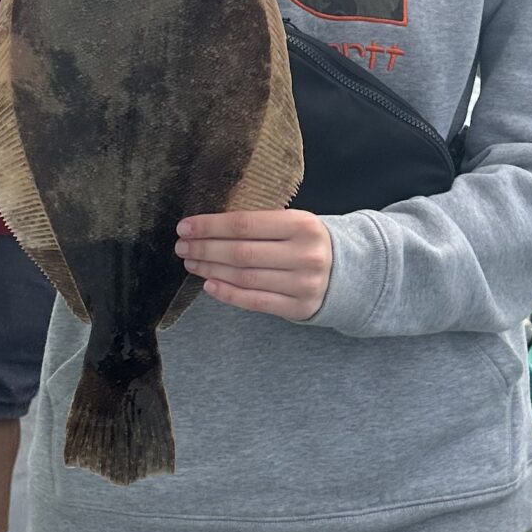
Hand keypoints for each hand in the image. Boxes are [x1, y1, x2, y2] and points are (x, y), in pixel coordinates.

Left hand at [176, 209, 332, 320]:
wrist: (349, 272)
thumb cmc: (309, 242)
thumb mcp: (294, 223)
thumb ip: (260, 225)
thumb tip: (207, 228)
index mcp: (302, 224)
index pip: (244, 224)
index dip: (210, 226)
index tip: (185, 227)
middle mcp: (304, 255)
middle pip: (240, 253)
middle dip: (204, 249)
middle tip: (182, 247)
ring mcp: (303, 284)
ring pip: (244, 278)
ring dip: (211, 270)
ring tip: (191, 264)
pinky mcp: (299, 308)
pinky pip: (254, 301)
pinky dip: (227, 294)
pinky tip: (209, 285)